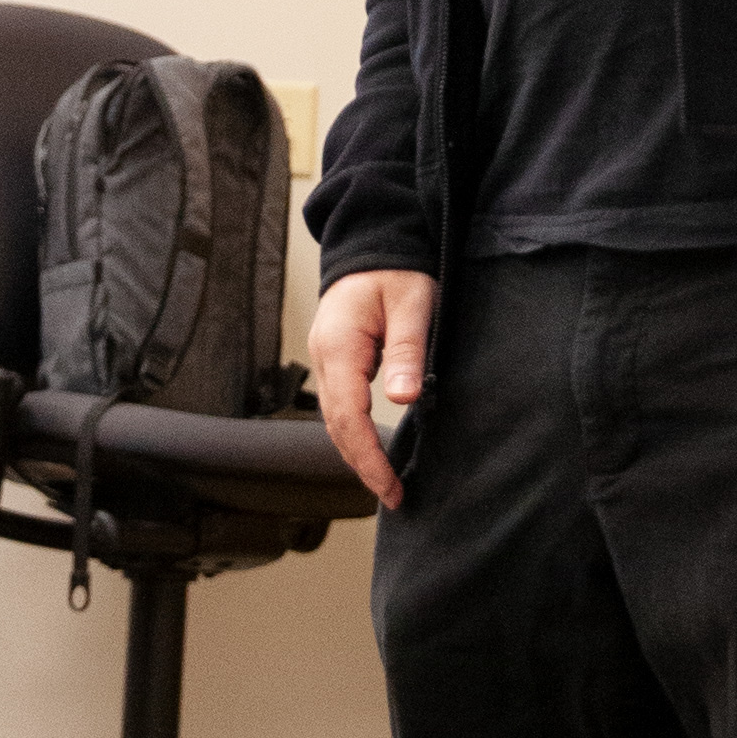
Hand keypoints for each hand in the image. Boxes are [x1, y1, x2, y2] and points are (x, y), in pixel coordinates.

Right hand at [311, 266, 439, 507]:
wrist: (375, 241)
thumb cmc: (397, 268)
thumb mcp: (412, 303)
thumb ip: (406, 350)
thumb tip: (402, 399)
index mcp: (339, 345)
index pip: (347, 415)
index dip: (368, 457)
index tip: (391, 486)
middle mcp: (324, 355)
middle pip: (335, 425)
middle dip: (362, 465)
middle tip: (393, 496)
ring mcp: (325, 358)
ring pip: (334, 419)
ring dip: (356, 453)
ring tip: (385, 483)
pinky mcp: (336, 359)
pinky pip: (339, 405)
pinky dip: (353, 432)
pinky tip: (373, 449)